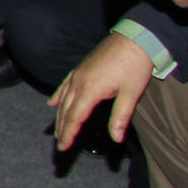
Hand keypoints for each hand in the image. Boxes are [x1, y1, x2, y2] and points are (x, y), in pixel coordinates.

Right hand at [50, 32, 157, 148]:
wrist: (134, 39)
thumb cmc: (135, 67)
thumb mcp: (131, 94)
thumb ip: (120, 117)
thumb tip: (116, 138)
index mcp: (90, 90)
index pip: (75, 117)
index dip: (69, 133)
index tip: (64, 147)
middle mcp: (79, 83)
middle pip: (65, 110)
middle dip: (62, 128)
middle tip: (60, 144)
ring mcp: (78, 74)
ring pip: (63, 99)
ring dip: (59, 116)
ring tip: (57, 130)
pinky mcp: (81, 68)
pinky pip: (64, 85)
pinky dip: (58, 96)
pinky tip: (52, 103)